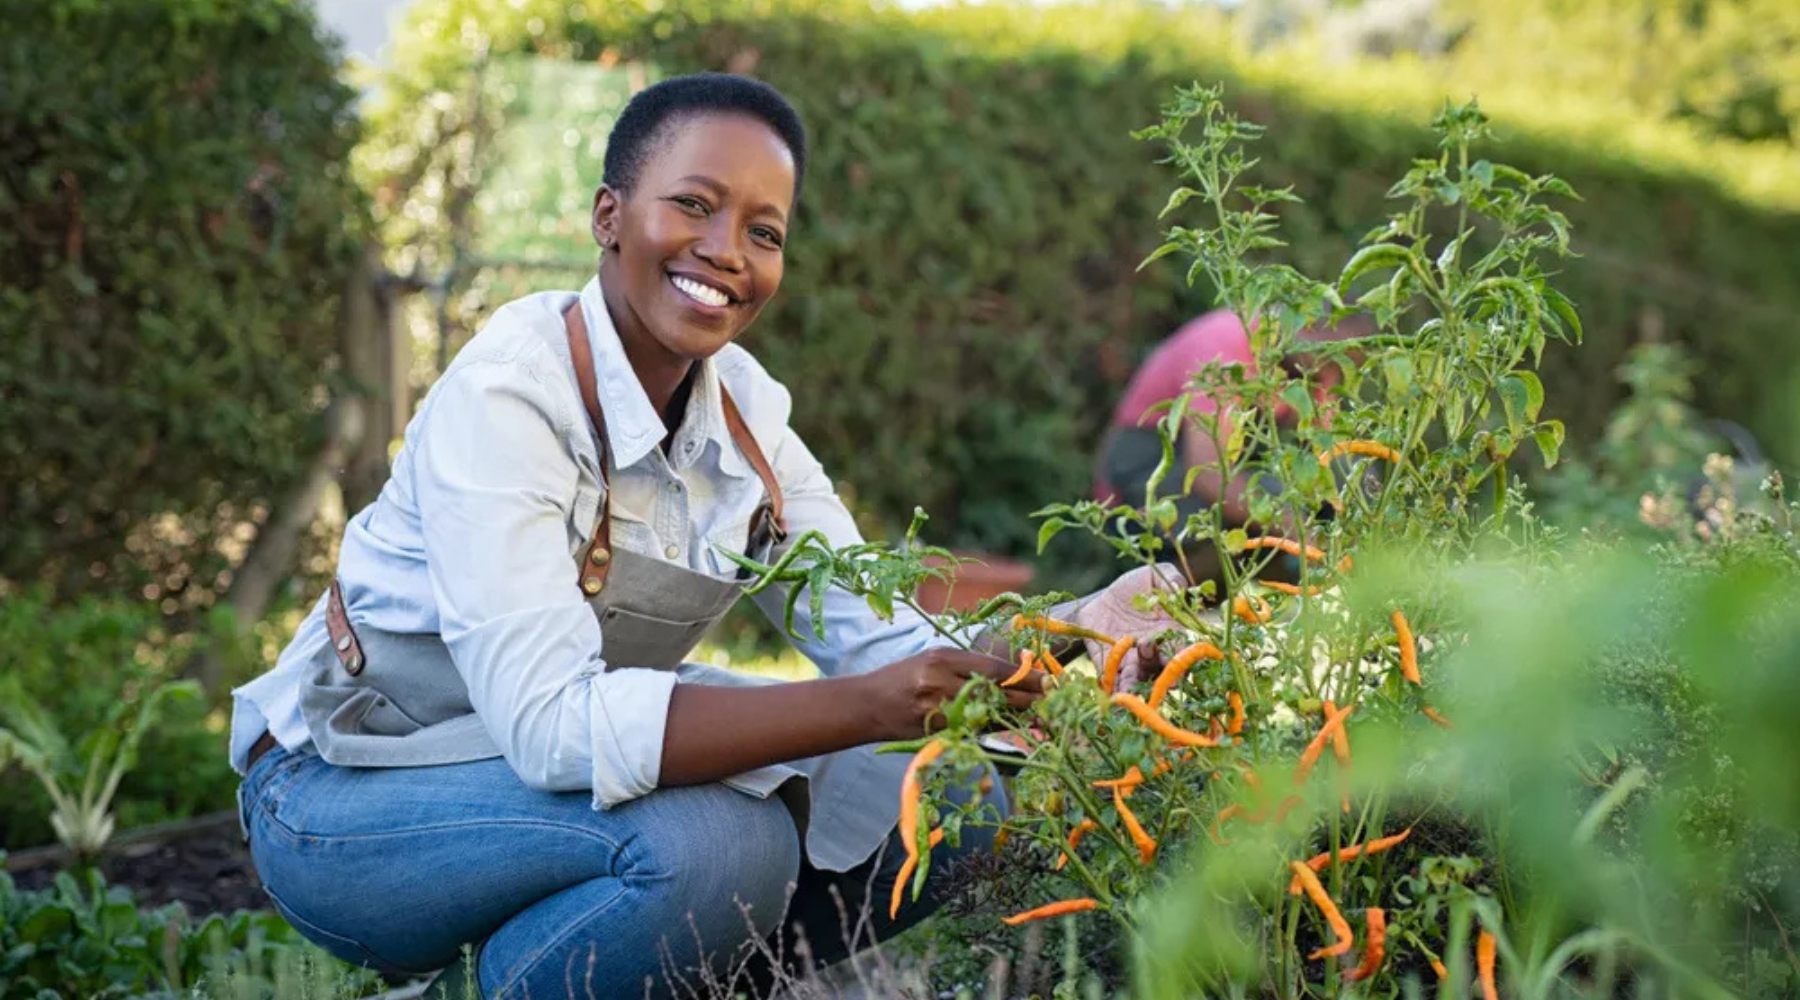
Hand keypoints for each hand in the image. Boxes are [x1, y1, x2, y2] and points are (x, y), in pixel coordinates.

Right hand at [867, 646, 1042, 740]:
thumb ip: (967, 666)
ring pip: (988, 717)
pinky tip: (1007, 727)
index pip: (993, 669)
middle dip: (1028, 700)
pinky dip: (992, 730)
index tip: (1050, 680)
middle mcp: (940, 684)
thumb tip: (1011, 674)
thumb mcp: (933, 659)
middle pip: (995, 695)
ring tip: (1037, 715)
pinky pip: (972, 733)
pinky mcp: (934, 734)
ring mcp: (936, 712)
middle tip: (1052, 701)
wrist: (866, 705)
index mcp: (942, 659)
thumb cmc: (903, 677)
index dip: (1025, 677)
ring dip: (1014, 718)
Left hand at [1068, 563, 1186, 691]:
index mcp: (1170, 633)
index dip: (1185, 656)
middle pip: (1164, 669)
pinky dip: (1116, 688)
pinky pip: (1115, 681)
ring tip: (1133, 691)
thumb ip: (1170, 578)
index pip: (1182, 647)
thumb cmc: (1133, 588)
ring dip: (1139, 686)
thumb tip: (1179, 587)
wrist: (1099, 601)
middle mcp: (1155, 652)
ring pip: (1141, 679)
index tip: (1183, 660)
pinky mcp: (1112, 667)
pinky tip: (1114, 694)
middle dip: (1166, 676)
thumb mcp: (1152, 575)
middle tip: (1166, 681)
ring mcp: (1134, 662)